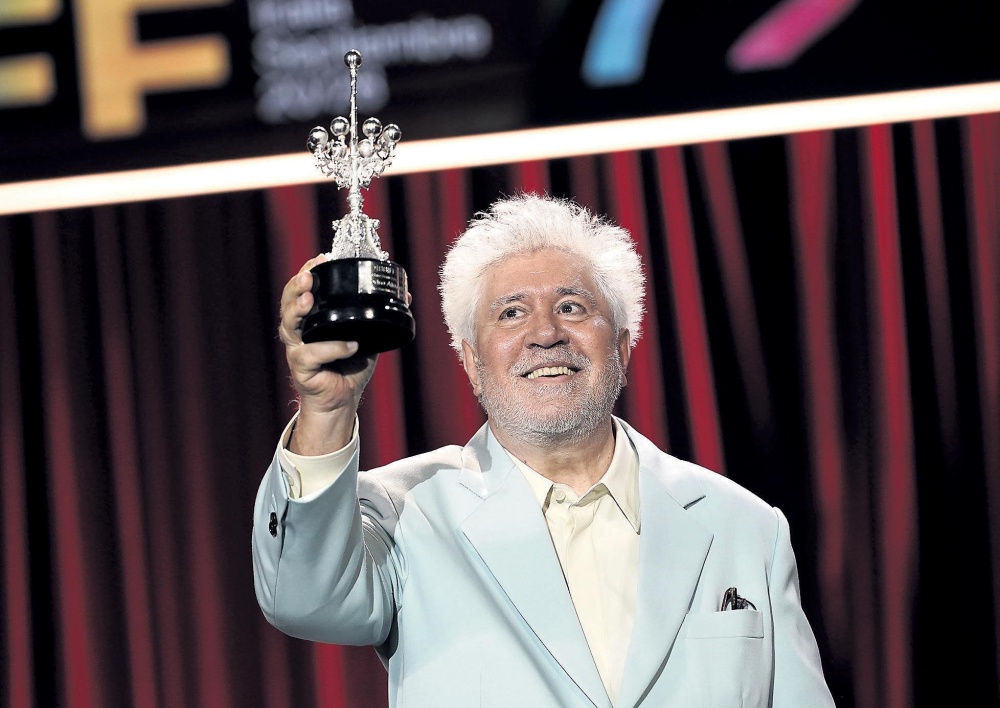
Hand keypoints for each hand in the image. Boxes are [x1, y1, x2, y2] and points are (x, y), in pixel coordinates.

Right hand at [278, 256, 376, 452]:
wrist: (342, 400)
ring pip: (289, 325)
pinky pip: (313, 354)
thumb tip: (406, 296)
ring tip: (309, 299)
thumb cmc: (349, 366)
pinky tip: (350, 345)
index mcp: (311, 319)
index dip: (307, 272)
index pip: (302, 290)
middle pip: (288, 303)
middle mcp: (299, 331)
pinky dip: (332, 349)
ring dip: (298, 310)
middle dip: (296, 286)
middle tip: (308, 275)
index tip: (320, 259)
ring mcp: (297, 349)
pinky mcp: (302, 368)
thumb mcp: (366, 336)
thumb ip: (377, 316)